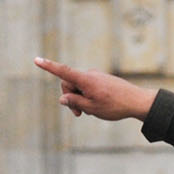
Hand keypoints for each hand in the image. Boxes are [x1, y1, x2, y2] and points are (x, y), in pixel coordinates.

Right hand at [34, 57, 157, 120]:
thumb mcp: (91, 108)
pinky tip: (98, 106)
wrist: (137, 101)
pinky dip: (88, 96)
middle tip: (78, 114)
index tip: (36, 60)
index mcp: (86, 80)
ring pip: (79, 87)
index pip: (63, 72)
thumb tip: (63, 98)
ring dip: (80, 98)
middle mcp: (90, 75)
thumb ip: (74, 102)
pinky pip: (88, 87)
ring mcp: (96, 76)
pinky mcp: (101, 80)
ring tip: (91, 111)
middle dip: (70, 97)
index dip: (48, 67)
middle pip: (69, 83)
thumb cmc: (115, 106)